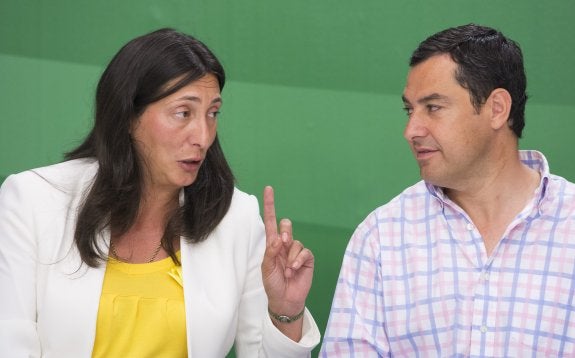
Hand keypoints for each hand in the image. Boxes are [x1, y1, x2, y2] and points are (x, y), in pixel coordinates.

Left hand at [261, 186, 313, 325]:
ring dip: (290, 256)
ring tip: (287, 270)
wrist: (285, 300)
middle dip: (285, 231)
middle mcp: (285, 245)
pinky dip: (298, 260)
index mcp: (272, 244)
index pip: (270, 221)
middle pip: (286, 225)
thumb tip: (279, 238)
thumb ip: (271, 252)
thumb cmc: (273, 284)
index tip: (268, 189)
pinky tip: (295, 269)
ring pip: (295, 241)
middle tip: (283, 243)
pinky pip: (305, 251)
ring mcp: (296, 251)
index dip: (270, 205)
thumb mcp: (266, 268)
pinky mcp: (307, 259)